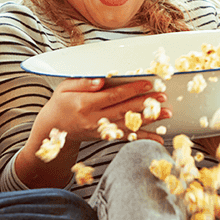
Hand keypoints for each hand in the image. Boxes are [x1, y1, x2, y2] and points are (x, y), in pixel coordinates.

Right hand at [34, 77, 170, 145]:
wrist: (53, 127)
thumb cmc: (60, 103)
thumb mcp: (65, 87)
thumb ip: (83, 82)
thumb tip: (100, 80)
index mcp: (84, 104)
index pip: (112, 96)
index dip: (131, 90)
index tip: (147, 83)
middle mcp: (94, 119)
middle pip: (124, 110)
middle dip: (145, 103)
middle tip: (162, 97)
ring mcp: (101, 130)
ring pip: (129, 125)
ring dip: (149, 120)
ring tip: (166, 113)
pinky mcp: (105, 136)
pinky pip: (126, 137)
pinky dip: (143, 139)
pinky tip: (157, 139)